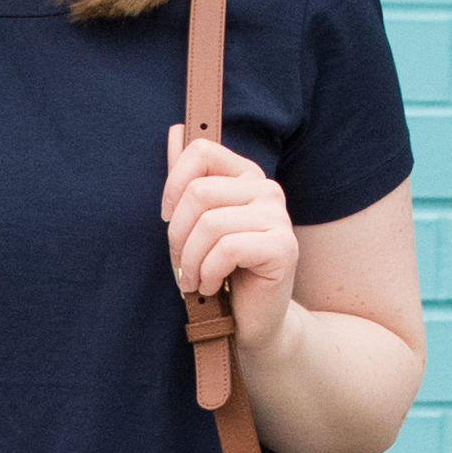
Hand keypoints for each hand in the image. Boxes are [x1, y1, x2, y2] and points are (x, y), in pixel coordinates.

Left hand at [163, 125, 297, 360]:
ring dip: (191, 261)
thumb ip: (188, 179)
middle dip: (178, 236)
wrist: (256, 321)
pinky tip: (211, 287)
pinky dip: (209, 273)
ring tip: (193, 281)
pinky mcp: (284, 247)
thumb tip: (174, 131)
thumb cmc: (223, 271)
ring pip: (210, 224)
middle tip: (180, 265)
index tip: (168, 217)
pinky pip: (228, 249)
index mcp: (246, 176)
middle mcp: (267, 190)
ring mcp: (279, 217)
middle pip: (199, 192)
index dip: (173, 184)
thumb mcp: (199, 224)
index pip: (200, 150)